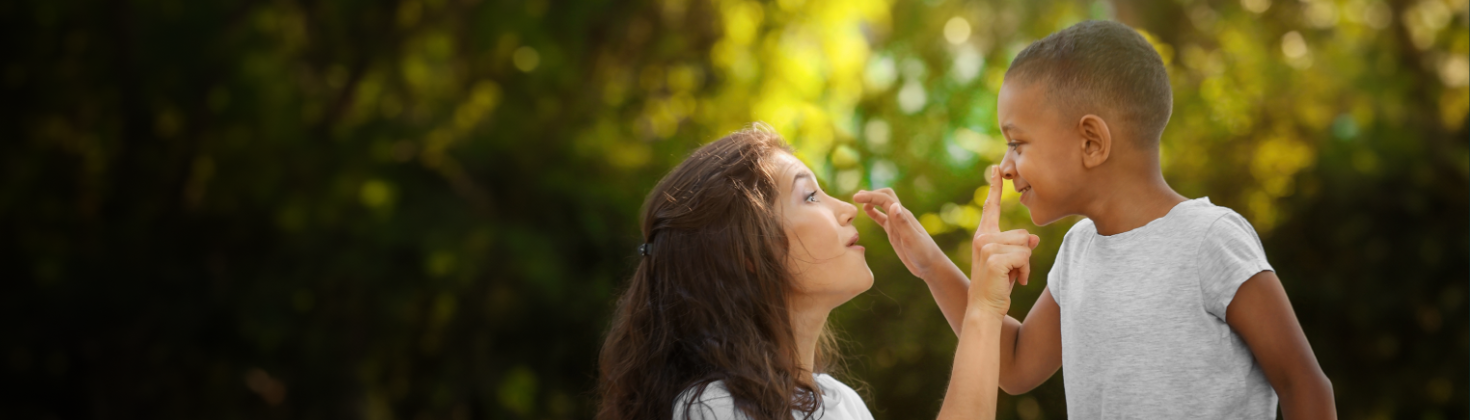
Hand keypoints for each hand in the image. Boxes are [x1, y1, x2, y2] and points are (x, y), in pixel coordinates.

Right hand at [853, 188, 947, 281]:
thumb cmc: (923, 254)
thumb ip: (902, 223)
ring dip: (871, 201)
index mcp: (903, 215)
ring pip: (882, 206)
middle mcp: (900, 216)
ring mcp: (897, 224)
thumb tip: (892, 205)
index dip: (870, 196)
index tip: (856, 197)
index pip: (885, 199)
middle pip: (884, 197)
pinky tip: (866, 212)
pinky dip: (873, 213)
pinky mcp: (894, 232)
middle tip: (855, 197)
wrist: (931, 265)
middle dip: (870, 194)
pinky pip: (882, 219)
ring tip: (858, 200)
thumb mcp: (911, 239)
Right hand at [970, 166, 1039, 315]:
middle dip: (1024, 255)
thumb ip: (1020, 248)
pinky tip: (1015, 281)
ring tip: (1012, 277)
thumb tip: (1034, 240)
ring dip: (1025, 265)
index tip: (996, 168)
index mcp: (984, 235)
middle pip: (1023, 234)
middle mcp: (982, 237)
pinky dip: (1025, 272)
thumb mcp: (1011, 263)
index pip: (992, 207)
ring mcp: (987, 247)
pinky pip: (1025, 257)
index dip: (994, 187)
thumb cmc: (998, 286)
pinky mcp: (994, 258)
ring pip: (1026, 245)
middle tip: (1011, 271)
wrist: (985, 308)